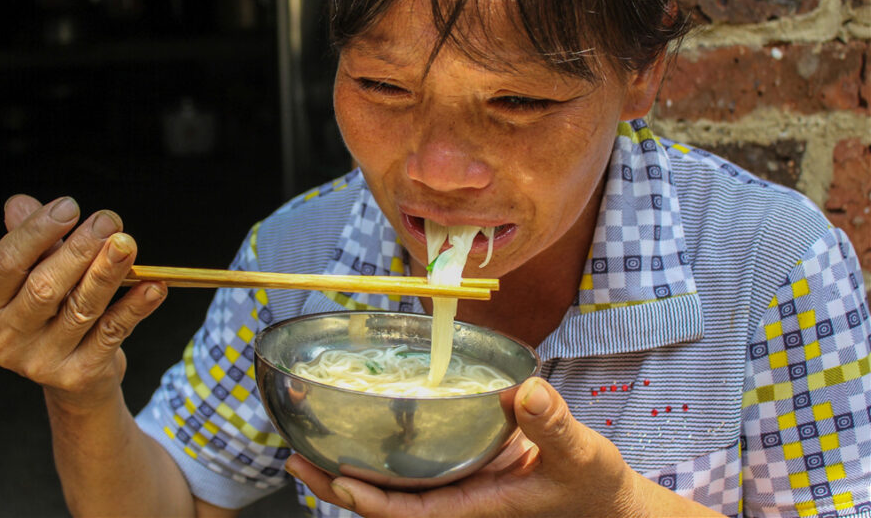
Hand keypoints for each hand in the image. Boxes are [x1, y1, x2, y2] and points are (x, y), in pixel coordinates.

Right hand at [0, 195, 167, 410]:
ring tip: (127, 244)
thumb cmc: (54, 315)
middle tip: (108, 220)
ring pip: (81, 308)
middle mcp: (7, 338)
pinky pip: (111, 333)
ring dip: (108, 272)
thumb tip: (19, 203)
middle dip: (79, 250)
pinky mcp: (78, 375)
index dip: (36, 231)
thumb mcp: (37, 278)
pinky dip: (134, 307)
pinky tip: (152, 286)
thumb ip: (32, 243)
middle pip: (44, 287)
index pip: (5, 263)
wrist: (75, 381)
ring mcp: (42, 361)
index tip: (70, 206)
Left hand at [287, 378, 720, 517]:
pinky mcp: (461, 467)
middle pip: (385, 502)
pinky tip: (361, 426)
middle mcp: (457, 497)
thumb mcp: (581, 454)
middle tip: (294, 455)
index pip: (411, 513)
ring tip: (308, 442)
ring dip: (349, 468)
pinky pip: (410, 467)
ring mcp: (455, 484)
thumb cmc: (593, 485)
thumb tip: (526, 392)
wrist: (604, 498)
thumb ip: (555, 426)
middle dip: (338, 485)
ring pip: (392, 485)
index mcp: (476, 505)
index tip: (336, 482)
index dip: (370, 501)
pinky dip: (380, 450)